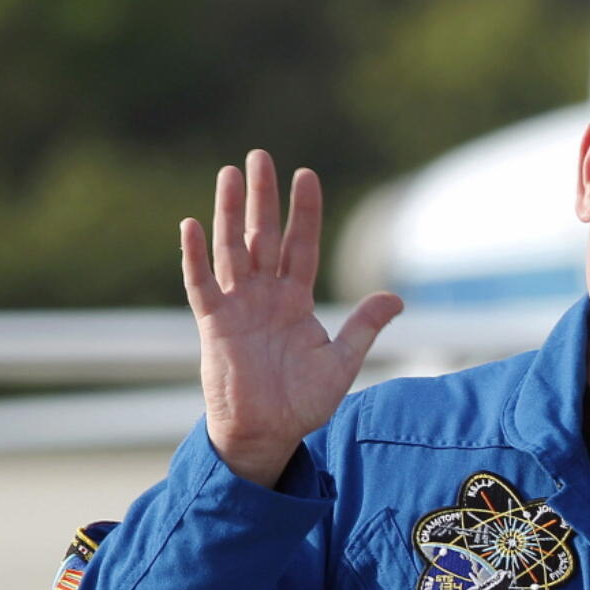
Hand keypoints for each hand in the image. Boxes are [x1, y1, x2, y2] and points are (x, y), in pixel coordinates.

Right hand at [180, 149, 402, 486]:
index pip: (300, 245)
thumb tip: (396, 298)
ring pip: (232, 250)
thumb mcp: (341, 361)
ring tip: (229, 173)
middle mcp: (265, 296)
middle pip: (263, 236)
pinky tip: (193, 225)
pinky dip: (195, 256)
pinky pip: (202, 285)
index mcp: (295, 300)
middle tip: (261, 156)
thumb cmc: (302, 402)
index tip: (306, 176)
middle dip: (263, 197)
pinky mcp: (214, 325)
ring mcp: (237, 307)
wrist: (268, 434)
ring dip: (229, 213)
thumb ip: (363, 327)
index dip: (303, 212)